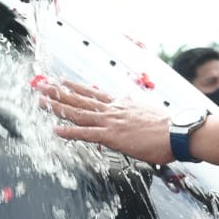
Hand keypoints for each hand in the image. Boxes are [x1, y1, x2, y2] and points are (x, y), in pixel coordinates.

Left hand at [44, 79, 173, 164]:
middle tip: (43, 86)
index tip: (63, 82)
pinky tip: (56, 130)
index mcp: (122, 104)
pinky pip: (86, 133)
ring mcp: (111, 122)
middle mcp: (113, 109)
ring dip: (58, 107)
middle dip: (60, 93)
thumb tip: (132, 117)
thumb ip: (135, 114)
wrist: (177, 133)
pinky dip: (70, 131)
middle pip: (81, 99)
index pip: (94, 94)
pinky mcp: (112, 136)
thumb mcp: (148, 114)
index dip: (76, 88)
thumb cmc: (168, 128)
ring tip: (42, 102)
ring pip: (79, 112)